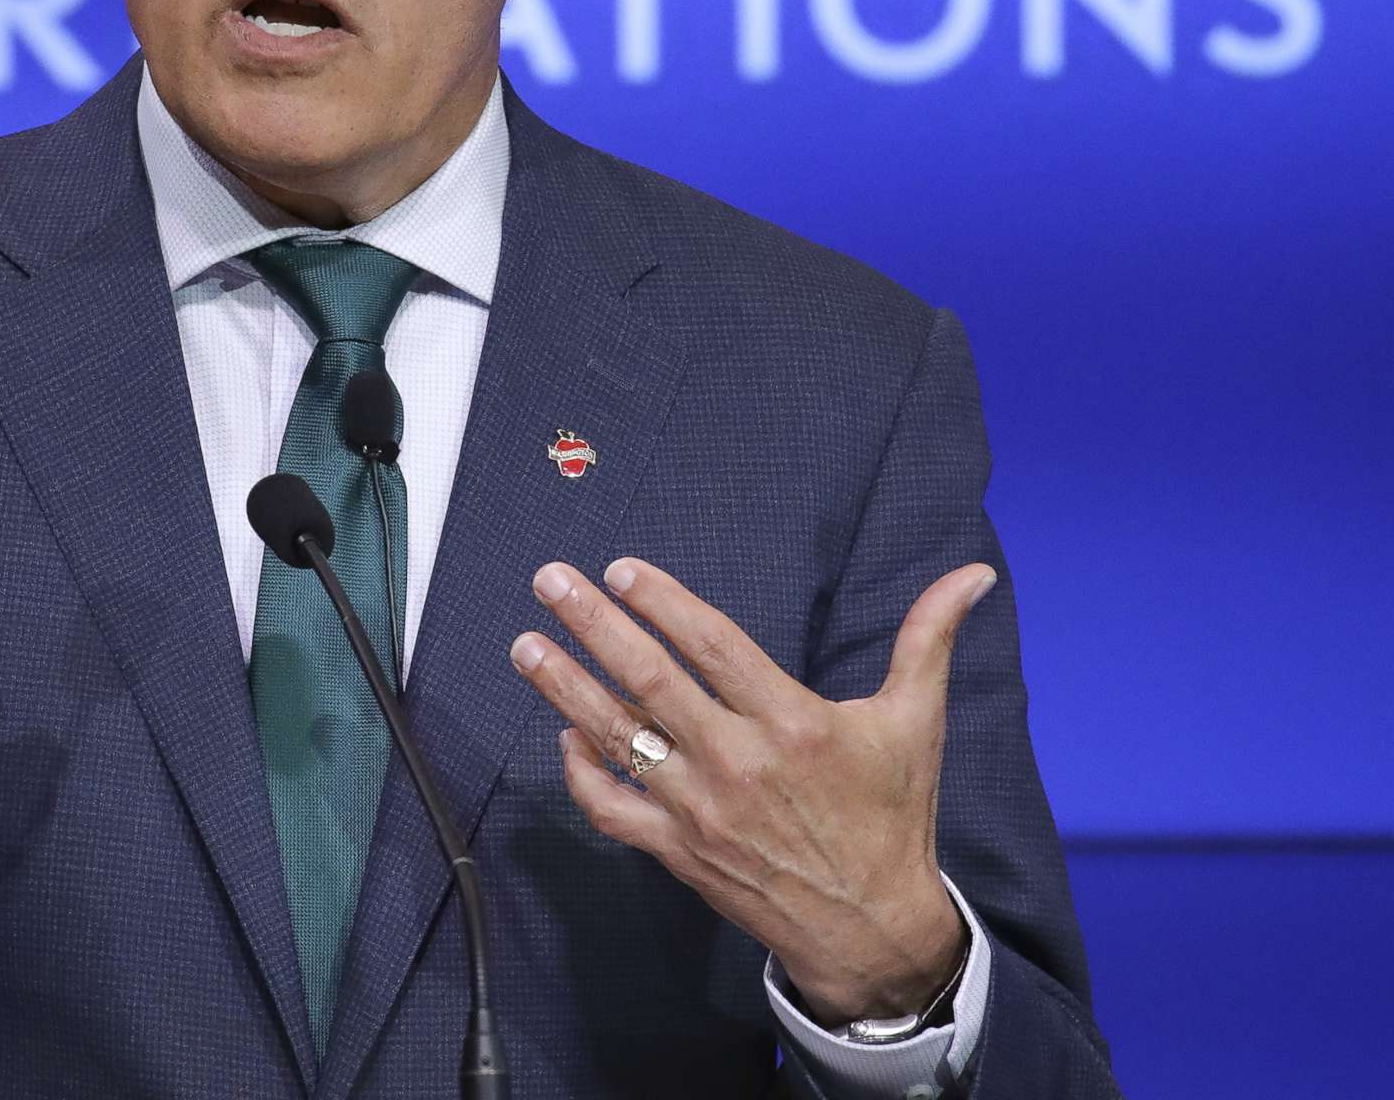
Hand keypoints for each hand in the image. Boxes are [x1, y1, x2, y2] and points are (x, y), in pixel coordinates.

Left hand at [508, 555, 995, 1023]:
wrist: (873, 928)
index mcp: (795, 724)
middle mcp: (740, 764)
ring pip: (617, 740)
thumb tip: (973, 574)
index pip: (716, 647)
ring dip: (563, 689)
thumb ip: (928, 640)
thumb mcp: (915, 724)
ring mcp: (703, 810)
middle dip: (593, 626)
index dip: (665, 604)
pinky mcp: (679, 852)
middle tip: (548, 581)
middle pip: (650, 682)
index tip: (620, 569)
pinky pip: (612, 809)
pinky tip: (563, 735)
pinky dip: (580, 774)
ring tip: (525, 645)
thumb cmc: (892, 816)